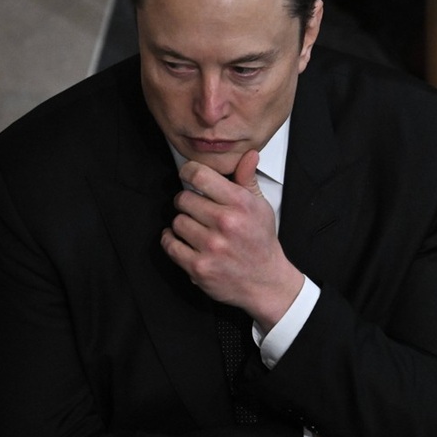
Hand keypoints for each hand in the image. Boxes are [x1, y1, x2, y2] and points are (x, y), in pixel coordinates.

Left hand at [161, 149, 304, 331]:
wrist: (266, 282)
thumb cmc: (261, 242)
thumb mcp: (260, 207)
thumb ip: (247, 180)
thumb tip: (248, 154)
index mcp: (240, 204)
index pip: (200, 175)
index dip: (188, 171)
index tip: (188, 175)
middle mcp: (225, 223)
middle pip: (183, 199)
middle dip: (186, 201)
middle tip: (194, 207)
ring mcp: (211, 247)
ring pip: (176, 222)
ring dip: (182, 223)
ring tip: (194, 227)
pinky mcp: (199, 267)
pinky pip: (170, 245)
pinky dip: (171, 241)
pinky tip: (180, 239)